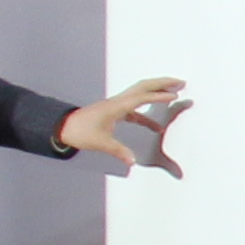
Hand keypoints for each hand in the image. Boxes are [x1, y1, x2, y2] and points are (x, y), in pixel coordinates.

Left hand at [61, 78, 191, 174]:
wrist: (63, 127)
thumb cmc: (80, 131)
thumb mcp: (100, 142)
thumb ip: (119, 151)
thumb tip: (132, 161)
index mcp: (116, 106)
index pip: (142, 97)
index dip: (159, 96)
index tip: (175, 95)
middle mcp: (118, 102)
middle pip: (143, 87)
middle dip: (162, 83)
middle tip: (180, 82)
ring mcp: (117, 105)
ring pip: (140, 94)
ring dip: (157, 92)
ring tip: (173, 94)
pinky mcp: (115, 112)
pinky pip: (136, 109)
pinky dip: (148, 115)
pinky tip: (156, 127)